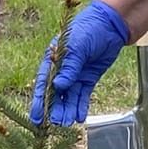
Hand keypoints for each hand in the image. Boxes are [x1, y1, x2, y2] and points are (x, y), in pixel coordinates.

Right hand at [30, 0, 130, 125]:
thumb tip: (58, 86)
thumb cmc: (89, 29)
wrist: (111, 25)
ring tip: (66, 123)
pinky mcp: (88, 78)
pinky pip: (82, 95)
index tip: (37, 116)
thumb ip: (69, 68)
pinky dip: (80, 106)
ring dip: (67, 109)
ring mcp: (75, 75)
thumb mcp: (77, 47)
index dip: (39, 100)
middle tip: (54, 123)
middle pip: (55, 93)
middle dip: (54, 109)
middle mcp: (62, 69)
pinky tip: (79, 116)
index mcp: (53, 59)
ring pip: (69, 96)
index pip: (43, 83)